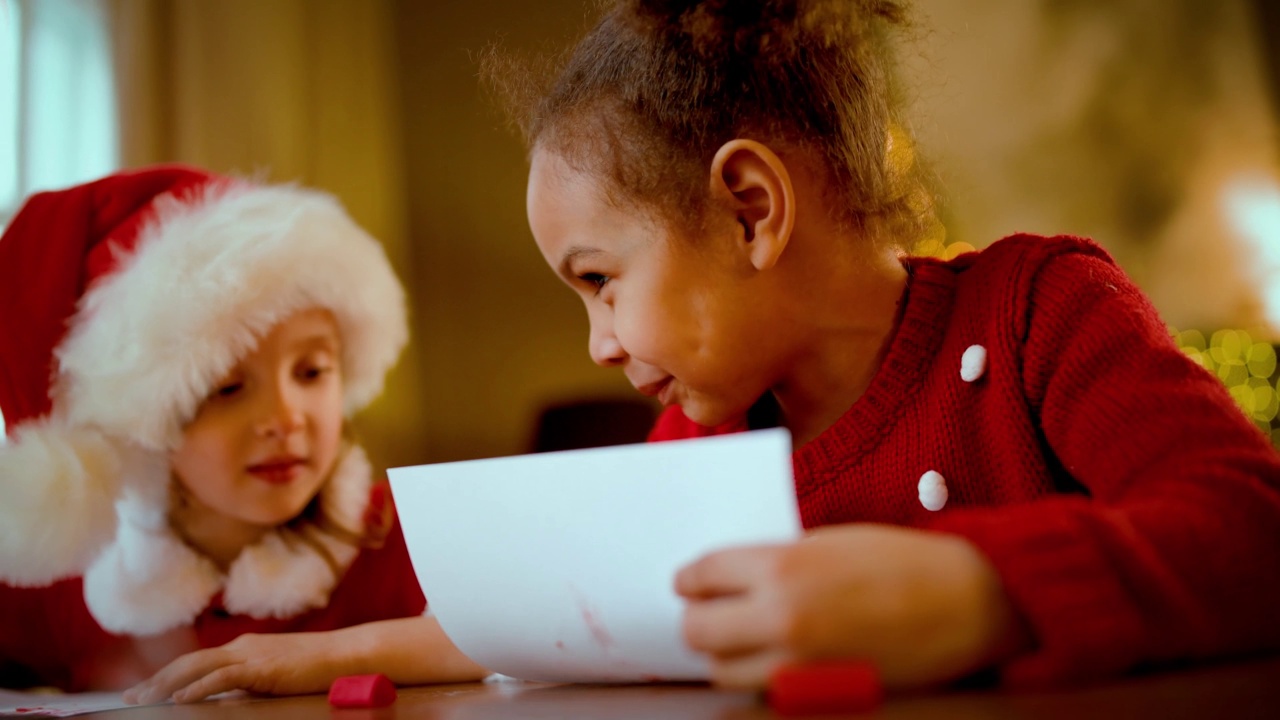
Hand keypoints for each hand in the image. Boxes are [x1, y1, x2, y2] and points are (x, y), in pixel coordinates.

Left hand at [122, 631, 348, 703]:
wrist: (346, 653)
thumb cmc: (318, 666)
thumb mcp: (277, 673)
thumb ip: (251, 681)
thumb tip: (228, 698)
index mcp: (245, 647)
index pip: (197, 661)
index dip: (168, 674)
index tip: (145, 689)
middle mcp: (242, 647)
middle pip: (189, 662)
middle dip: (157, 679)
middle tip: (130, 696)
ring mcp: (251, 655)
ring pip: (198, 667)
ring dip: (166, 684)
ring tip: (143, 699)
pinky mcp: (261, 668)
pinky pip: (221, 678)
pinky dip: (198, 688)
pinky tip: (180, 700)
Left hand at [675, 524, 1028, 689]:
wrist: (967, 601)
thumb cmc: (902, 562)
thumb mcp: (827, 540)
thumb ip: (774, 561)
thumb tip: (730, 579)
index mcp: (782, 567)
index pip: (703, 574)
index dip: (688, 579)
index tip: (686, 582)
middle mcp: (782, 617)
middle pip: (698, 630)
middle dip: (697, 619)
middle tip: (706, 612)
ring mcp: (798, 664)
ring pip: (722, 670)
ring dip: (723, 654)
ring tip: (740, 638)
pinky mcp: (817, 695)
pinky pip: (762, 691)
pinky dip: (757, 676)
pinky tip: (771, 658)